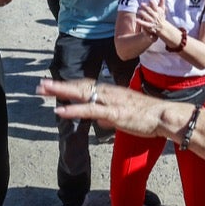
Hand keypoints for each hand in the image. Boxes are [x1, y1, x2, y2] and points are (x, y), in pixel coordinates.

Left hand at [39, 78, 172, 139]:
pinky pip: (90, 110)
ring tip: (44, 91)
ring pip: (81, 94)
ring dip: (61, 92)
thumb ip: (110, 116)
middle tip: (40, 85)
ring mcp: (110, 101)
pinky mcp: (114, 112)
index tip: (54, 86)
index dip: (69, 85)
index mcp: (110, 92)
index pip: (86, 86)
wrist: (164, 116)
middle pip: (79, 86)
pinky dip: (74, 109)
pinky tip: (60, 110)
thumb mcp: (124, 115)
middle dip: (59, 86)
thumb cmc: (147, 117)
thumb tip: (100, 120)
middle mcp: (108, 92)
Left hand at [135, 0, 170, 39]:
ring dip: (143, 14)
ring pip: (147, 17)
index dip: (153, 4)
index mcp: (158, 11)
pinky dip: (141, 22)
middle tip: (141, 4)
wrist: (163, 27)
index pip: (155, 6)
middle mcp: (155, 16)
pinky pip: (145, 24)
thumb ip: (162, 0)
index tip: (150, 0)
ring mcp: (152, 21)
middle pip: (150, 11)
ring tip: (139, 11)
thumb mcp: (162, 8)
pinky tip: (136, 20)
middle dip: (146, 8)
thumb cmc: (161, 16)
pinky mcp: (149, 26)